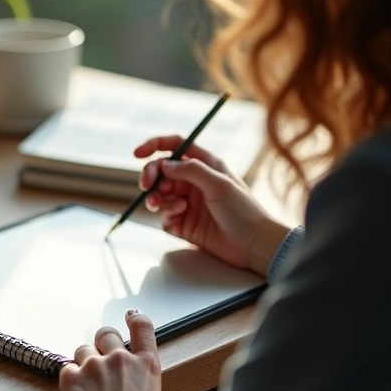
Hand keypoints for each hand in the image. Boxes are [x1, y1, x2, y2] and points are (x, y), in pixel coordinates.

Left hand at [60, 310, 162, 390]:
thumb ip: (141, 384)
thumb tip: (131, 383)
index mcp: (147, 367)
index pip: (142, 327)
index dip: (134, 318)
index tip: (130, 315)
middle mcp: (121, 360)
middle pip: (106, 334)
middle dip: (101, 343)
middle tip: (96, 360)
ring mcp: (94, 366)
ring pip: (82, 351)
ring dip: (82, 364)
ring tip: (85, 390)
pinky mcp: (71, 377)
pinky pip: (66, 370)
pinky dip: (69, 382)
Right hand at [135, 136, 291, 274]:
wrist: (253, 244)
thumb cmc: (244, 211)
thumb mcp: (219, 183)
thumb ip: (191, 170)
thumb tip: (164, 164)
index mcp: (205, 165)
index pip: (175, 147)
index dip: (155, 146)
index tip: (138, 153)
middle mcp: (193, 182)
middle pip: (160, 171)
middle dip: (150, 176)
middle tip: (147, 186)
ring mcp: (186, 202)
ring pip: (158, 194)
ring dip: (155, 197)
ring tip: (160, 204)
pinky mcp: (183, 223)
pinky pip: (164, 215)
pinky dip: (167, 213)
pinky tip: (181, 215)